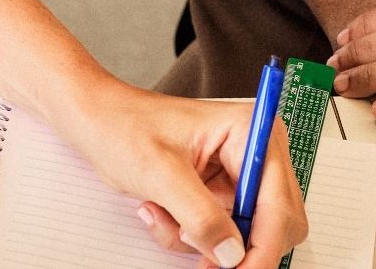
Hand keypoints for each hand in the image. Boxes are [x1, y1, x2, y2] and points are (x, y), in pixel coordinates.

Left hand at [61, 84, 307, 268]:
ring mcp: (239, 175)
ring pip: (244, 235)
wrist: (97, 122)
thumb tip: (231, 253)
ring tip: (162, 214)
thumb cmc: (123, 126)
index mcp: (251, 131)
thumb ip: (200, 216)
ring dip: (199, 238)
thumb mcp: (159, 173)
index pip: (278, 204)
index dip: (263, 245)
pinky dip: (188, 234)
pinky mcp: (222, 193)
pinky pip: (220, 234)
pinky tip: (161, 211)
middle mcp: (254, 153)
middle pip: (274, 224)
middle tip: (197, 253)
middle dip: (230, 244)